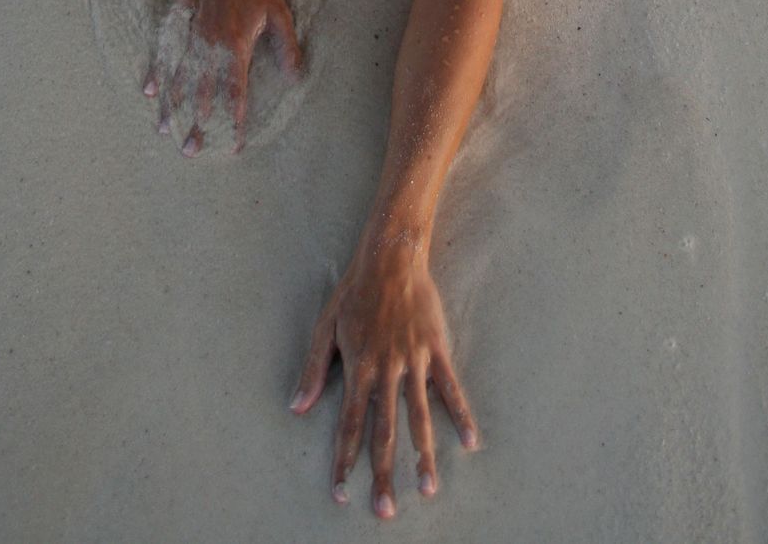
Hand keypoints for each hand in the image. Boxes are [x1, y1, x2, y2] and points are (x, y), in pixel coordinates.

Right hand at [143, 0, 302, 154]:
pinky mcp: (180, 22)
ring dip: (173, 106)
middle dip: (197, 124)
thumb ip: (286, 47)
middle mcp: (211, 44)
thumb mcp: (279, 12)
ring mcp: (192, 33)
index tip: (233, 143)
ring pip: (180, 76)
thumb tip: (294, 78)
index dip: (234, 119)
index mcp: (236, 45)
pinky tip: (150, 91)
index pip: (235, 91)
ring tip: (164, 131)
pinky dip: (157, 72)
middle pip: (202, 93)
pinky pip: (166, 52)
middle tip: (189, 151)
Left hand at [289, 230, 479, 516]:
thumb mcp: (325, 327)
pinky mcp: (435, 349)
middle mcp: (385, 370)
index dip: (344, 460)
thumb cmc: (354, 292)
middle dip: (384, 474)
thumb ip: (313, 369)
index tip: (342, 492)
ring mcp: (412, 361)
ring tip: (428, 490)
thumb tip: (296, 408)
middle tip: (385, 510)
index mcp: (357, 367)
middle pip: (384, 432)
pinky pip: (449, 388)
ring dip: (423, 456)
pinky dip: (460, 415)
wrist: (391, 257)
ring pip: (419, 417)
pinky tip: (470, 442)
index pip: (348, 425)